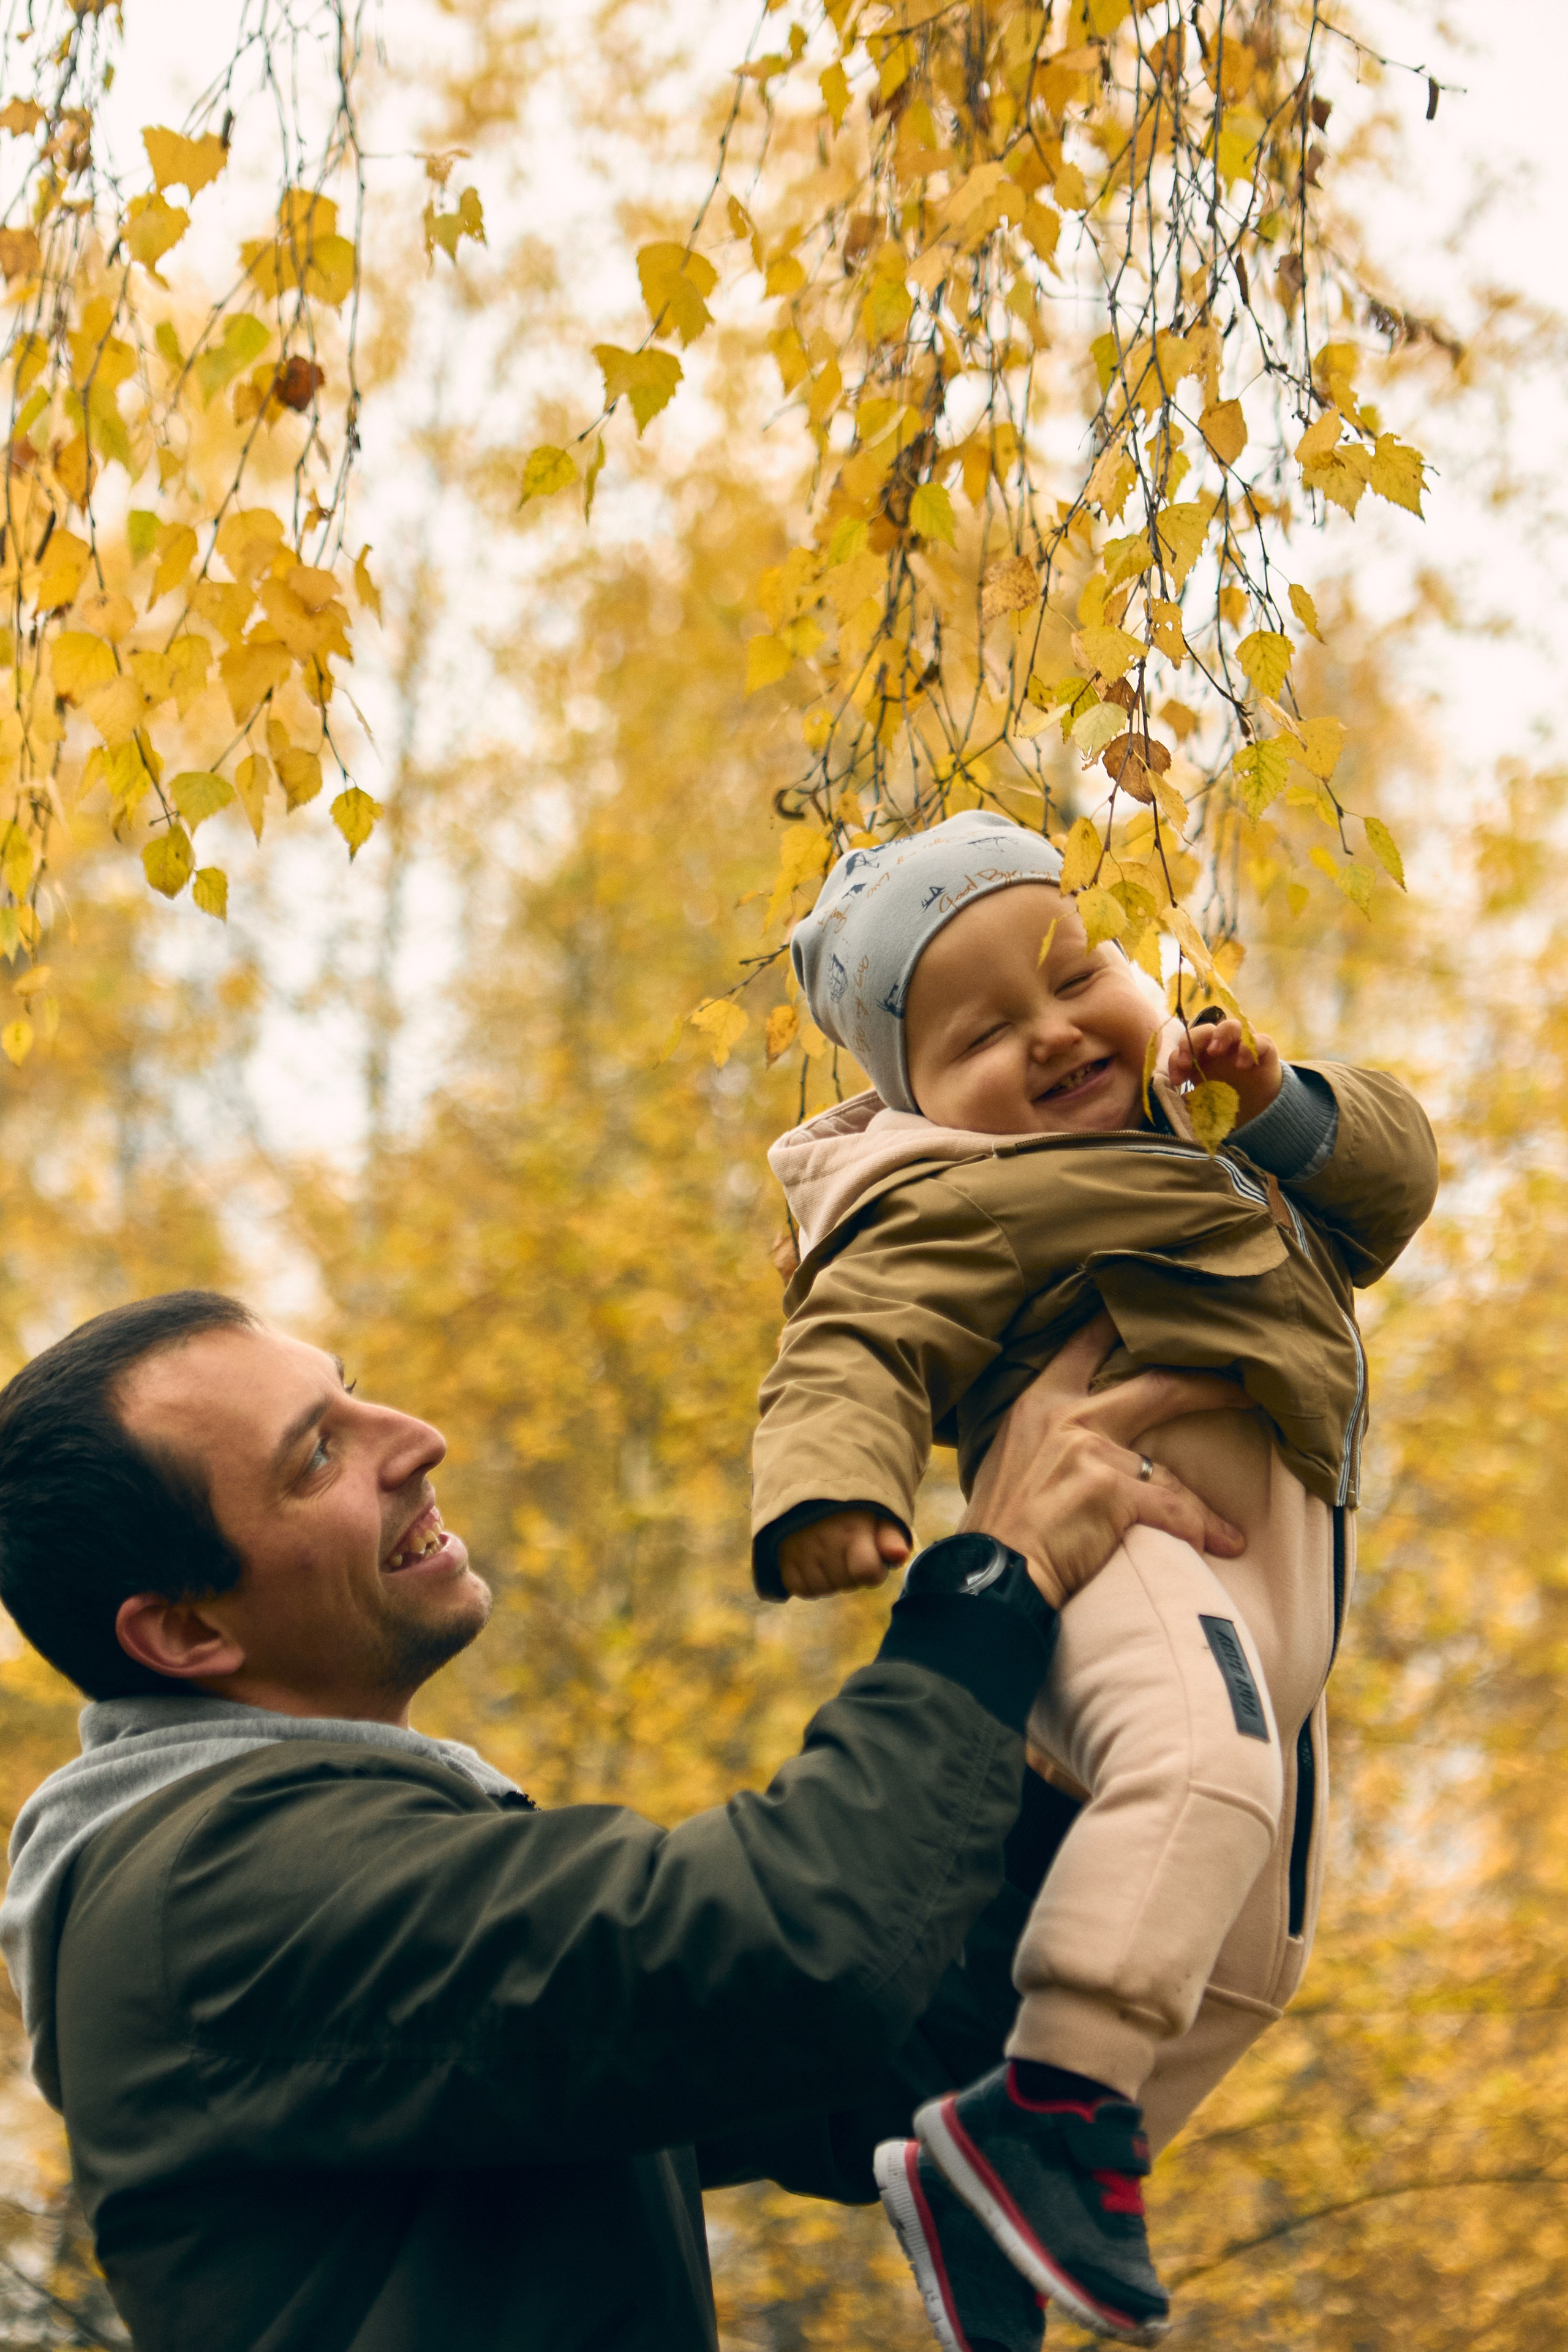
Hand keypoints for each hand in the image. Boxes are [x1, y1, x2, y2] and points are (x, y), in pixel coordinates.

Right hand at [779, 1509, 910, 1598]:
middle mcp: (823, 1542)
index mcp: (851, 1529)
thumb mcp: (877, 1513)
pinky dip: (808, 1580)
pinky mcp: (780, 1557)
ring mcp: (799, 1551)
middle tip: (846, 1547)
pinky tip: (812, 1561)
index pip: (868, 1572)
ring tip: (828, 1553)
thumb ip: (891, 1536)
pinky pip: (800, 1588)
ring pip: (824, 1589)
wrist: (805, 1487)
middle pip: (847, 1584)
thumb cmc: (849, 1506)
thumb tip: (899, 1556)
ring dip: (830, 1578)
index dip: (873, 1569)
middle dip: (852, 1573)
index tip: (869, 1554)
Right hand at [960, 1313, 1246, 1610]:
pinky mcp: (1110, 1491)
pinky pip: (1172, 1511)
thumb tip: (1086, 1450)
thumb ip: (1048, 1442)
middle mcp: (1065, 1416)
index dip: (1120, 1326)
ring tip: (1228, 1532)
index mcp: (1037, 1403)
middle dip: (1207, 1387)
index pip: (1085, 1347)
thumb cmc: (1000, 1531)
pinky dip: (1199, 1531)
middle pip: (1156, 1387)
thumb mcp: (1010, 1462)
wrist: (990, 1576)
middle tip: (1244, 1390)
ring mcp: (1088, 1451)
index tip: (1155, 1318)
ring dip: (1202, 1507)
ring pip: (1167, 1472)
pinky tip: (1219, 1545)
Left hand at [1168, 1016, 1281, 1125]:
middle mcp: (1222, 1044)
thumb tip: (1185, 1098)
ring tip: (1214, 1052)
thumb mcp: (1208, 1099)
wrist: (1260, 1107)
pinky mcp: (1264, 1049)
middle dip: (1192, 1041)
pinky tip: (1242, 1066)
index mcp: (1203, 1054)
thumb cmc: (1229, 1098)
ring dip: (1220, 1035)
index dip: (1177, 1059)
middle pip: (1205, 1029)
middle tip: (1187, 1062)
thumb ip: (1195, 1097)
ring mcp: (1243, 1044)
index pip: (1186, 1046)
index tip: (1178, 1080)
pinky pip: (1259, 1040)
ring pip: (1232, 1025)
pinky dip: (1249, 1049)